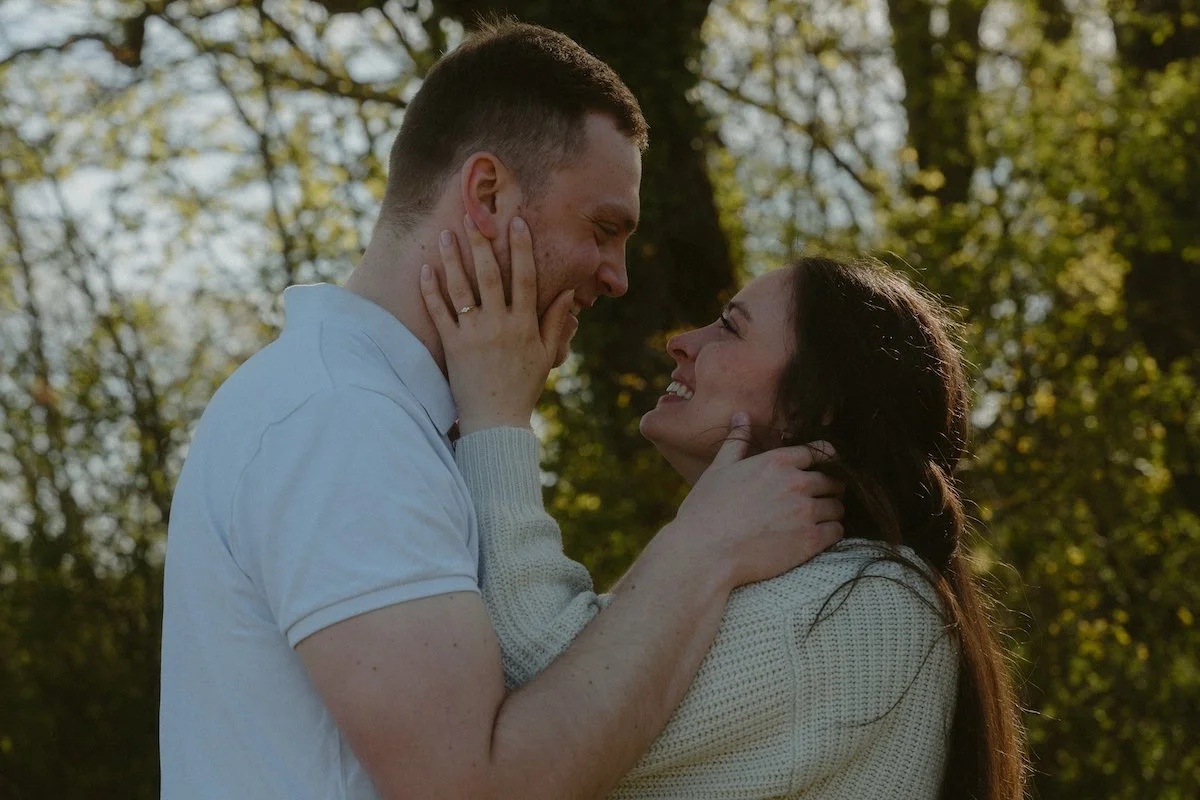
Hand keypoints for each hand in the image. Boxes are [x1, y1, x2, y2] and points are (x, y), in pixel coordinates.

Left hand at [420, 215, 574, 434]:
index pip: (525, 278)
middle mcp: (499, 324)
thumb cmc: (523, 388)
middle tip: (474, 217)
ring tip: (446, 235)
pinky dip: (431, 291)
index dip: (521, 249)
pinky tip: (425, 269)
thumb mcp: (546, 355)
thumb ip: (555, 321)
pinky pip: (439, 313)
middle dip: (482, 243)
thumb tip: (569, 292)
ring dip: (453, 259)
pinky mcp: (452, 346)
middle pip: (490, 275)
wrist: (496, 422)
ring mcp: (474, 334)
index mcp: (524, 324)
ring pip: (461, 289)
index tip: (516, 223)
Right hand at [668, 413, 844, 587]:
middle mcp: (796, 483)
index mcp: (776, 462)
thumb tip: (742, 415)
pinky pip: (837, 531)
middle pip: (832, 480)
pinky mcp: (810, 540)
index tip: (826, 467)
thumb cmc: (707, 510)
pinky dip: (831, 533)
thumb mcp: (719, 469)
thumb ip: (737, 441)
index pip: (819, 451)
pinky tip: (817, 537)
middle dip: (828, 488)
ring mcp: (806, 512)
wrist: (706, 552)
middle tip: (818, 499)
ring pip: (837, 507)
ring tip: (817, 520)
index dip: (825, 459)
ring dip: (830, 512)